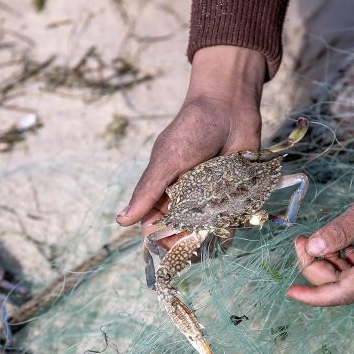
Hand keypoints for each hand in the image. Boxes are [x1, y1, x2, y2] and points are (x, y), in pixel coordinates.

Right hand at [116, 46, 265, 247]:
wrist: (229, 107)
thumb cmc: (192, 129)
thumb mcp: (167, 160)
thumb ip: (148, 191)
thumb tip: (121, 221)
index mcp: (163, 191)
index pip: (156, 225)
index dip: (160, 238)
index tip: (170, 245)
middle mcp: (184, 199)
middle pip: (181, 233)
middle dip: (185, 243)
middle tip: (193, 246)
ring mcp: (209, 200)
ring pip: (205, 231)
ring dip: (207, 238)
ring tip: (210, 240)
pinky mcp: (232, 196)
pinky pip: (229, 220)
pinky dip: (228, 228)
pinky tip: (228, 233)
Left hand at [287, 154, 353, 305]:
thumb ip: (342, 230)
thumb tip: (314, 249)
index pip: (342, 293)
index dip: (313, 296)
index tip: (289, 291)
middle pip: (342, 285)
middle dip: (316, 267)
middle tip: (301, 240)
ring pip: (350, 277)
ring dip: (328, 261)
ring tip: (311, 238)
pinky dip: (342, 256)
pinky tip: (334, 239)